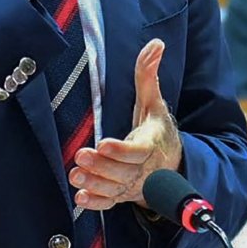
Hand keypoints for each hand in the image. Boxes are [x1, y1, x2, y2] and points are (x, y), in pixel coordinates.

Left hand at [68, 39, 182, 210]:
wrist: (171, 164)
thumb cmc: (158, 130)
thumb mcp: (154, 102)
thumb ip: (149, 74)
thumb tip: (156, 44)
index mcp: (152, 144)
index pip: (138, 150)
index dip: (122, 149)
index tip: (104, 143)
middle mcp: (144, 168)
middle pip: (123, 171)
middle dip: (101, 165)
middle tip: (81, 155)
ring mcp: (133, 185)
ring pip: (114, 188)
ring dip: (95, 183)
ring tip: (75, 174)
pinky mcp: (123, 196)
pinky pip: (110, 204)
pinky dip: (96, 203)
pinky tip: (80, 198)